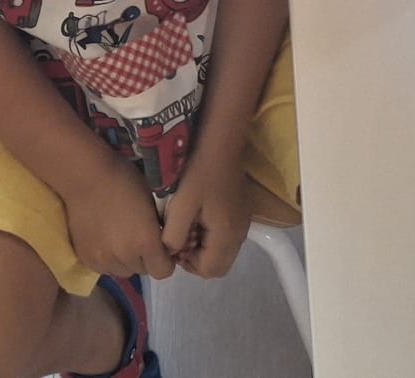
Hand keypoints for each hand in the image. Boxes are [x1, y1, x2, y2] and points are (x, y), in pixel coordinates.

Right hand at [61, 156, 176, 281]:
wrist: (86, 178)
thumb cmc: (124, 181)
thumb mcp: (152, 201)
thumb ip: (159, 228)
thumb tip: (163, 242)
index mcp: (145, 242)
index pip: (163, 271)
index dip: (166, 260)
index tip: (162, 247)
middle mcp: (125, 257)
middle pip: (143, 270)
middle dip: (145, 257)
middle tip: (139, 236)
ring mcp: (103, 261)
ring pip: (123, 271)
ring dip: (126, 260)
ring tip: (121, 237)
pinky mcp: (86, 259)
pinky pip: (105, 268)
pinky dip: (109, 258)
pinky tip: (106, 239)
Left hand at [160, 152, 251, 278]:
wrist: (220, 142)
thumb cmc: (198, 173)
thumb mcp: (179, 206)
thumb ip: (172, 236)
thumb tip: (171, 252)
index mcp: (227, 234)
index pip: (210, 271)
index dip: (188, 264)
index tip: (175, 242)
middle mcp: (240, 232)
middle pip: (218, 265)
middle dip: (197, 258)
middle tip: (181, 236)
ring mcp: (243, 221)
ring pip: (223, 251)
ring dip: (204, 247)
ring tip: (188, 223)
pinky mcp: (241, 211)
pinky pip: (226, 236)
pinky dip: (212, 235)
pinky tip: (199, 214)